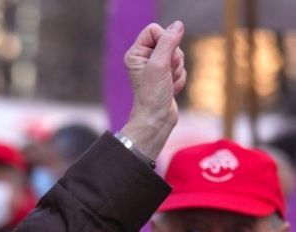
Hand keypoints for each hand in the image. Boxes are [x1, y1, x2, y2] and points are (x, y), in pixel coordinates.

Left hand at [120, 21, 185, 160]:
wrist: (156, 120)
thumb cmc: (152, 96)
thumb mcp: (159, 65)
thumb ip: (167, 42)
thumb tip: (177, 25)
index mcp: (135, 53)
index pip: (154, 30)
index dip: (164, 40)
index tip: (163, 58)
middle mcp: (144, 59)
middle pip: (170, 41)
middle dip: (173, 58)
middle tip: (165, 74)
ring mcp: (156, 68)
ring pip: (178, 55)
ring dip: (177, 70)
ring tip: (167, 84)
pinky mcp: (166, 77)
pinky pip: (181, 68)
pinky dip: (179, 79)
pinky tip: (170, 89)